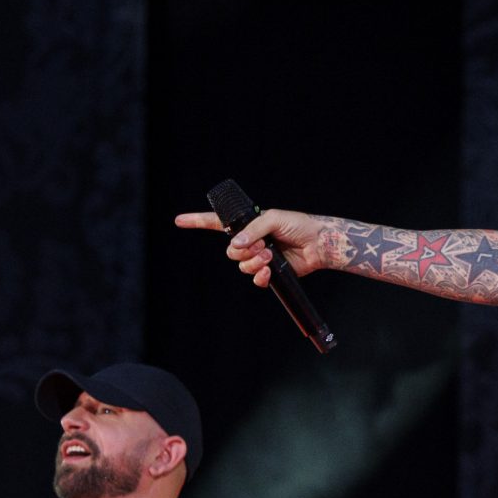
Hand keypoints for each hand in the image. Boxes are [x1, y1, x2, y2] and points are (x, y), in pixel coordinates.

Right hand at [174, 206, 329, 288]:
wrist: (318, 243)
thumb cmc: (298, 225)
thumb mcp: (273, 218)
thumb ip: (252, 231)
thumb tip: (235, 246)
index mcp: (247, 224)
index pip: (217, 222)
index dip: (197, 221)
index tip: (179, 220)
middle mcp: (250, 241)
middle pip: (230, 252)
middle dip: (244, 250)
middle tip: (263, 246)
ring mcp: (259, 257)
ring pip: (241, 266)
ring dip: (254, 262)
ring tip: (271, 255)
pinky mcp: (269, 272)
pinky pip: (255, 278)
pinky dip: (260, 276)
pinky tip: (269, 270)